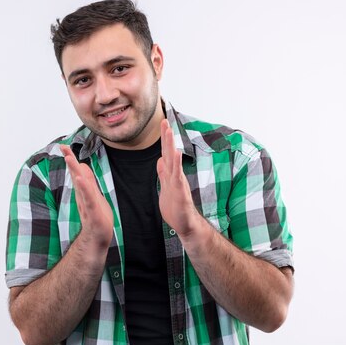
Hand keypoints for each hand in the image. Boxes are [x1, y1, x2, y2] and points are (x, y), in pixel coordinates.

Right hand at [60, 145, 113, 249]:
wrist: (96, 241)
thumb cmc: (96, 220)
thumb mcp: (94, 197)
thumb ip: (88, 183)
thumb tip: (82, 167)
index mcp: (85, 192)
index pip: (78, 172)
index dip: (71, 159)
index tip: (64, 146)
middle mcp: (84, 196)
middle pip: (76, 175)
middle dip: (70, 160)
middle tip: (62, 146)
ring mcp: (88, 205)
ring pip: (81, 185)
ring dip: (75, 171)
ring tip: (69, 158)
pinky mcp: (93, 214)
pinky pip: (88, 200)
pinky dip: (84, 189)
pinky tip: (80, 179)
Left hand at [156, 120, 203, 238]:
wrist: (185, 224)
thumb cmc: (176, 207)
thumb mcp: (166, 187)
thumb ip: (163, 174)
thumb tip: (160, 160)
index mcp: (171, 174)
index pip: (166, 153)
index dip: (163, 140)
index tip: (162, 124)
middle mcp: (175, 175)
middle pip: (170, 152)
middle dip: (167, 136)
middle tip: (164, 120)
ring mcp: (179, 182)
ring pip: (174, 161)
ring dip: (171, 146)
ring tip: (169, 132)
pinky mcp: (181, 191)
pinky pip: (178, 176)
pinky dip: (177, 164)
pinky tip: (177, 154)